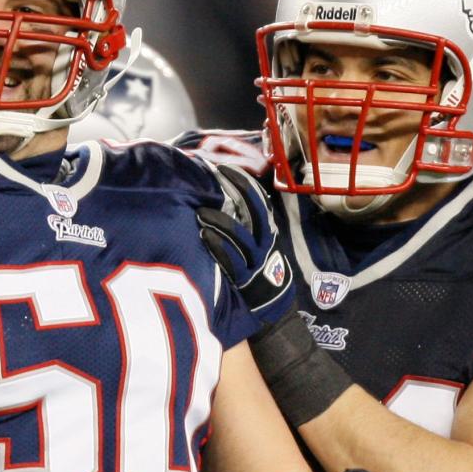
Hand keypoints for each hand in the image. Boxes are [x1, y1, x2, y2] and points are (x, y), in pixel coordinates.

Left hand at [197, 164, 292, 322]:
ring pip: (240, 235)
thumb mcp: (258, 242)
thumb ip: (245, 222)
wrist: (271, 303)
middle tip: (213, 180)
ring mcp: (256, 260)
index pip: (258, 200)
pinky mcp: (244, 278)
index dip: (243, 183)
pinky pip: (231, 259)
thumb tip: (222, 197)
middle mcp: (264, 242)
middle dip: (235, 193)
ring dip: (220, 221)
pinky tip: (203, 235)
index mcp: (267, 230)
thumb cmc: (257, 266)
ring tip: (200, 212)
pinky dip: (218, 246)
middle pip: (252, 212)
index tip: (224, 169)